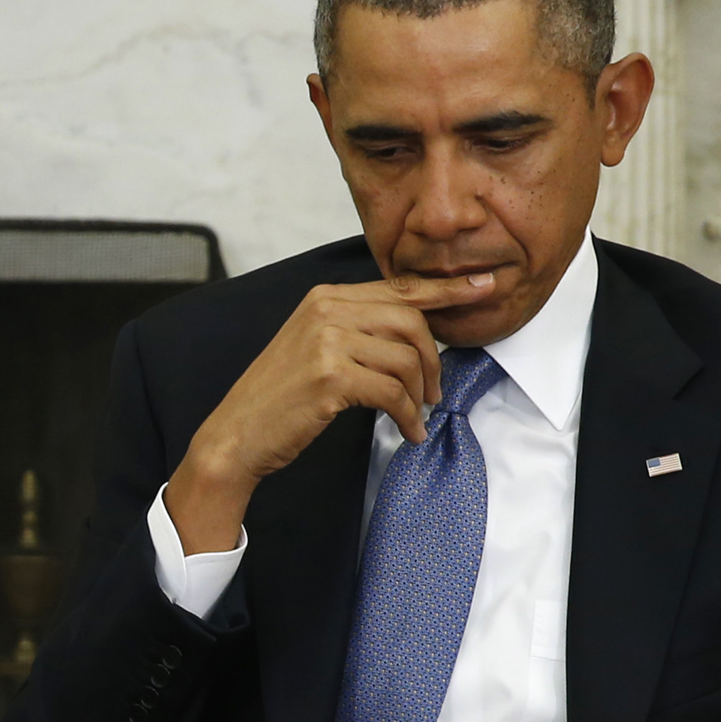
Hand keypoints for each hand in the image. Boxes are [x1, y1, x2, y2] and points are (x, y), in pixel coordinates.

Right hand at [165, 273, 504, 553]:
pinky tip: (407, 430)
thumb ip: (357, 329)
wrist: (236, 435)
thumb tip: (417, 333)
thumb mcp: (315, 348)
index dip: (448, 289)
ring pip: (405, 359)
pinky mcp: (330, 377)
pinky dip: (408, 415)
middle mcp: (326, 310)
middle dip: (433, 359)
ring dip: (419, 394)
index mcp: (325, 297)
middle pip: (411, 321)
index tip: (484, 286)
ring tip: (415, 414)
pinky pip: (393, 392)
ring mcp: (327, 342)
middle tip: (434, 391)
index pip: (400, 288)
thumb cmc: (279, 398)